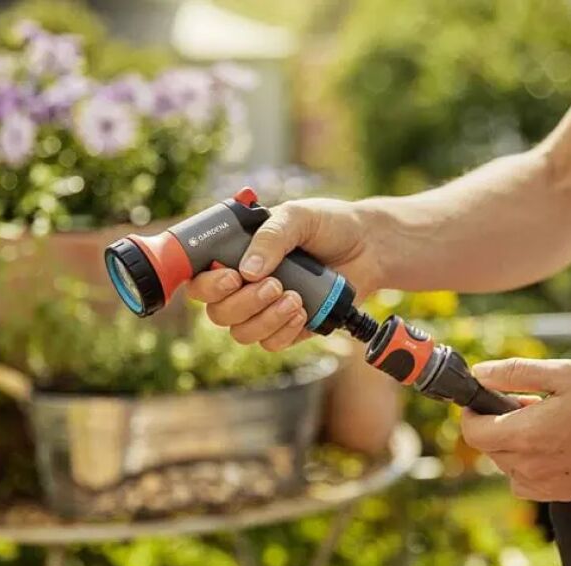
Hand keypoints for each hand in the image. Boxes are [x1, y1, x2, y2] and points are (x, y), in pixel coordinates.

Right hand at [186, 197, 385, 350]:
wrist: (370, 247)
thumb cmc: (330, 225)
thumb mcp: (298, 217)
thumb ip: (272, 236)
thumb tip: (248, 270)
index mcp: (237, 254)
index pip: (200, 279)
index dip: (207, 285)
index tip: (232, 277)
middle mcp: (244, 284)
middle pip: (218, 312)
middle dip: (244, 303)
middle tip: (275, 285)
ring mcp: (265, 309)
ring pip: (242, 333)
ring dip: (266, 319)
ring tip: (295, 298)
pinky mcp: (288, 327)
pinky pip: (271, 344)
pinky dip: (284, 331)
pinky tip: (303, 312)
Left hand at [460, 358, 570, 501]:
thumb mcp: (561, 373)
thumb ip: (514, 373)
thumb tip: (480, 374)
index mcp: (525, 435)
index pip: (473, 432)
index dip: (472, 412)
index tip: (485, 398)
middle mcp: (530, 466)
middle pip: (490, 448)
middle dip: (499, 424)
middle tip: (530, 403)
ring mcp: (546, 484)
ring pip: (508, 465)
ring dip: (515, 444)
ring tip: (548, 422)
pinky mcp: (562, 493)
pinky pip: (527, 482)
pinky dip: (530, 464)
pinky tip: (557, 445)